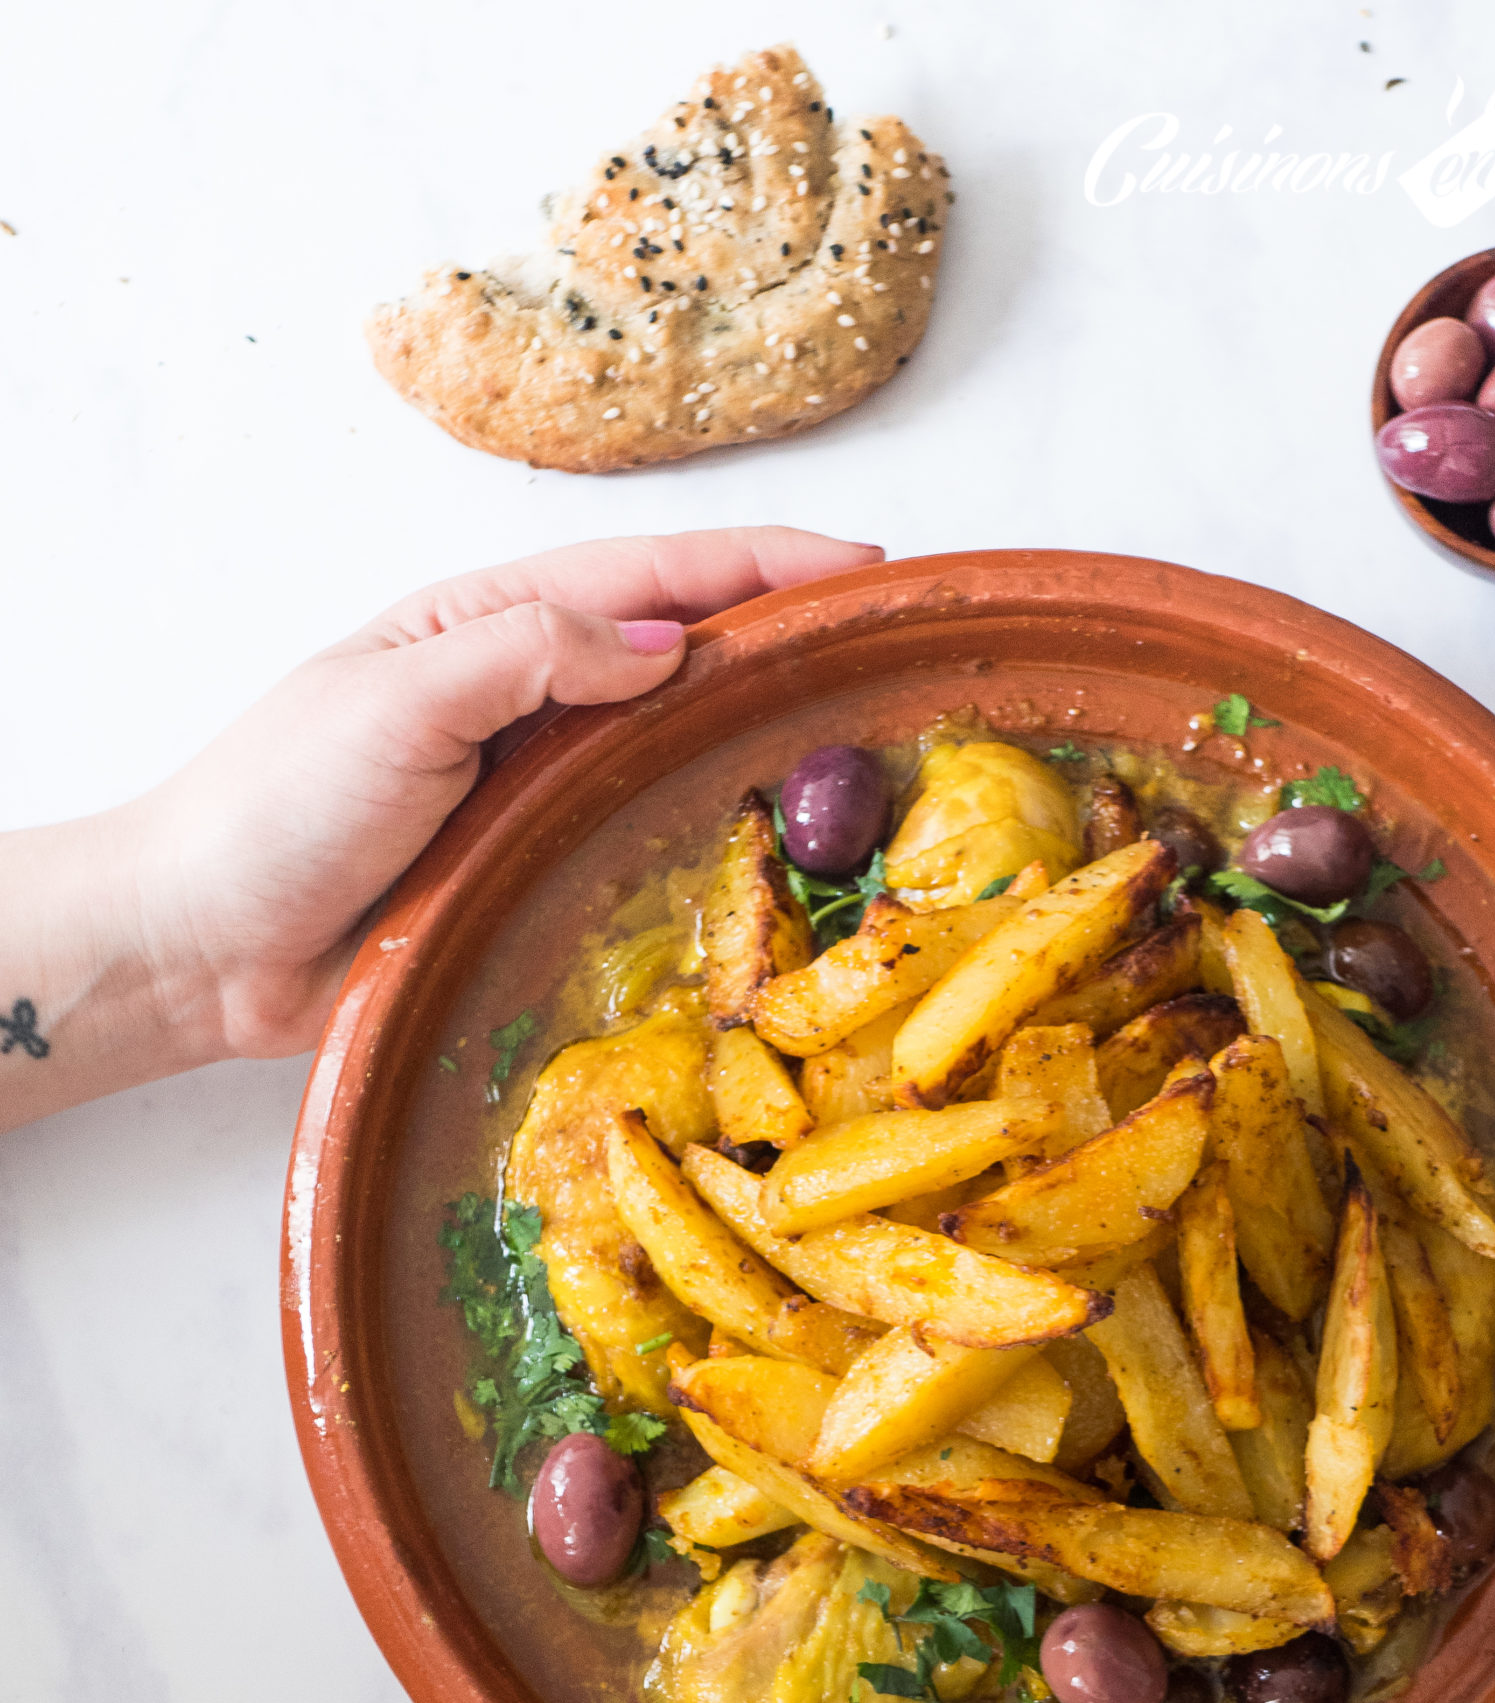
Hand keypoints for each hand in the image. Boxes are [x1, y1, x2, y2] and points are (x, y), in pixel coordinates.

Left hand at [0, 527, 877, 1127]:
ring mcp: (541, 787)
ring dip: (764, 732)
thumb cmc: (278, 805)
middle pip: (685, 648)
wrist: (205, 945)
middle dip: (786, 635)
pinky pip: (646, 838)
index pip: (653, 575)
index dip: (761, 564)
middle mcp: (531, 695)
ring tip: (863, 734)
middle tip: (888, 645)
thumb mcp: (402, 702)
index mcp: (493, 624)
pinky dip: (713, 826)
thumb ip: (530, 658)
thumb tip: (664, 646)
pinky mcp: (540, 871)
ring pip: (678, 743)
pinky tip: (773, 842)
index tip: (863, 566)